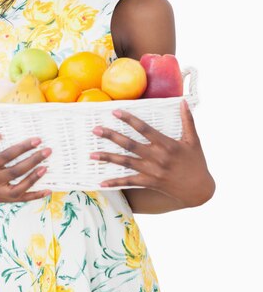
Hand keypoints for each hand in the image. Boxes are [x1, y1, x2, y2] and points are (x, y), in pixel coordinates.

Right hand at [0, 130, 51, 202]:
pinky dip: (36, 196)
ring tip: (46, 168)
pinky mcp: (3, 200)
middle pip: (15, 172)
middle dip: (33, 161)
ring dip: (34, 178)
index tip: (38, 140)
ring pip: (19, 188)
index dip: (23, 148)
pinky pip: (22, 199)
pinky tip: (48, 190)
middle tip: (47, 151)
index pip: (7, 156)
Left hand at [90, 100, 214, 206]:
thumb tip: (182, 101)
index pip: (144, 129)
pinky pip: (129, 182)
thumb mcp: (194, 140)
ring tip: (91, 154)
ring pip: (126, 162)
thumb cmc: (197, 162)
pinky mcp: (149, 182)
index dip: (129, 120)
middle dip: (111, 136)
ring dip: (108, 158)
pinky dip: (115, 182)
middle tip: (96, 130)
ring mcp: (151, 171)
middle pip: (130, 144)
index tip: (115, 112)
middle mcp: (157, 157)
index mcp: (167, 144)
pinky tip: (102, 182)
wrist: (199, 190)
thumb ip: (187, 120)